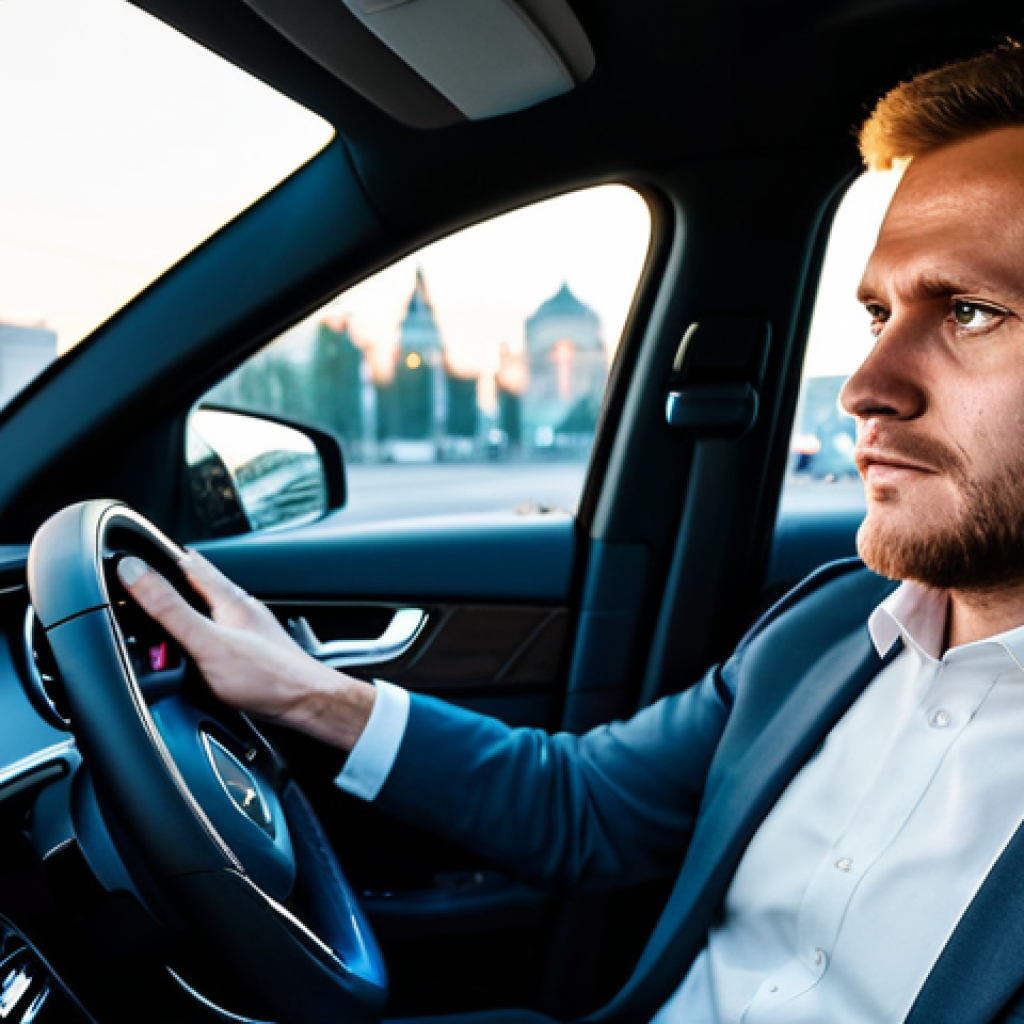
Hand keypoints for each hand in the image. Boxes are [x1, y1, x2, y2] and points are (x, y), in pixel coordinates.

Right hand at [117, 550, 375, 750]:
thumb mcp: (207, 641)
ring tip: (162, 612)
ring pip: (208, 613)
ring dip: (184, 611)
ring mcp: (247, 633)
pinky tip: (193, 650)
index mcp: (229, 599)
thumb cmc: (268, 677)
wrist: (308, 705)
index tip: (137, 553)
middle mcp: (240, 611)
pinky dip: (196, 638)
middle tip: (145, 581)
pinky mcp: (250, 655)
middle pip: (198, 588)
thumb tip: (135, 572)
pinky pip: (215, 637)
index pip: (190, 564)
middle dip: (171, 584)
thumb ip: (170, 609)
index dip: (162, 556)